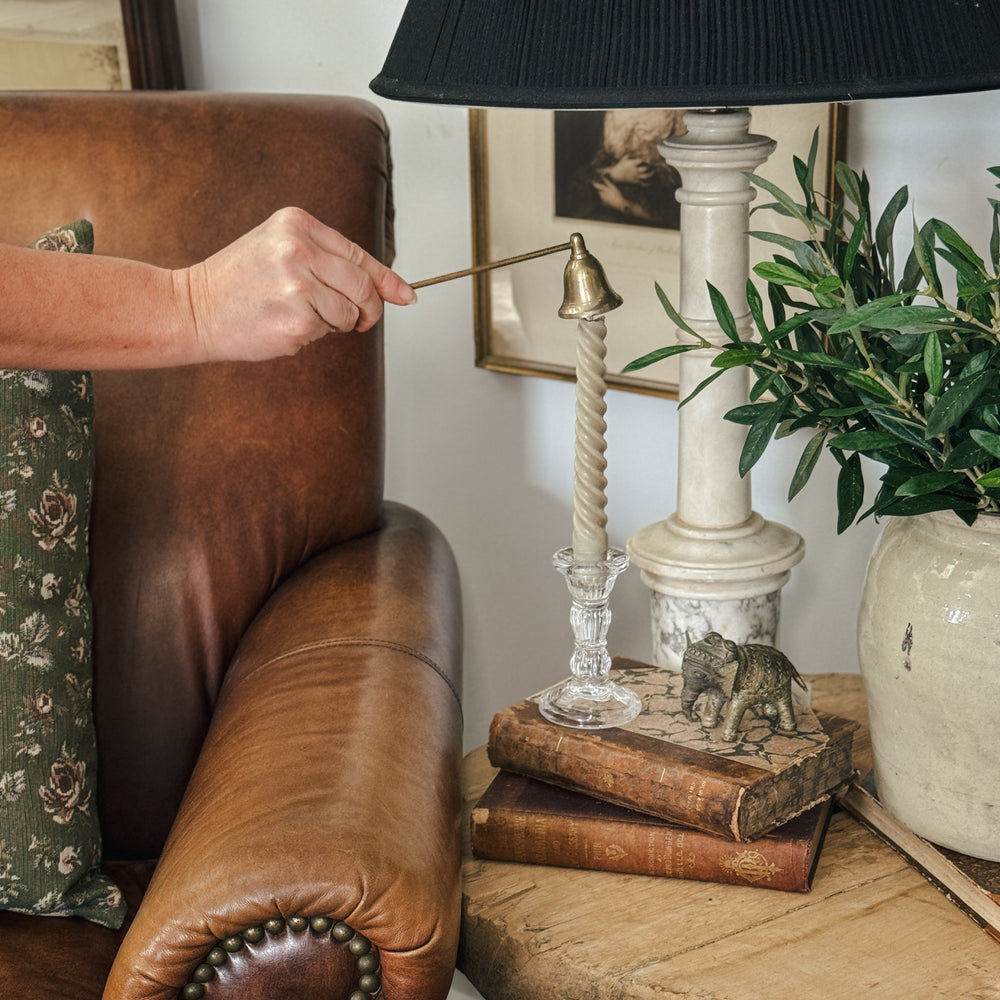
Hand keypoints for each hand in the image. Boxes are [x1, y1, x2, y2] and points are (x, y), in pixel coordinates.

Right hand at [180, 207, 414, 362]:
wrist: (193, 308)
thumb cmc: (238, 283)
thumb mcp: (279, 250)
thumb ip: (328, 261)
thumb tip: (389, 289)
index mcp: (297, 224)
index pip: (358, 254)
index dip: (387, 280)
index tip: (406, 295)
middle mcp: (299, 248)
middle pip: (363, 286)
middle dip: (368, 309)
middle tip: (360, 321)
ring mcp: (299, 284)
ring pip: (350, 313)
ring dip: (335, 323)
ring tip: (297, 315)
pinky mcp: (297, 318)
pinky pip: (328, 332)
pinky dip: (313, 335)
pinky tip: (285, 325)